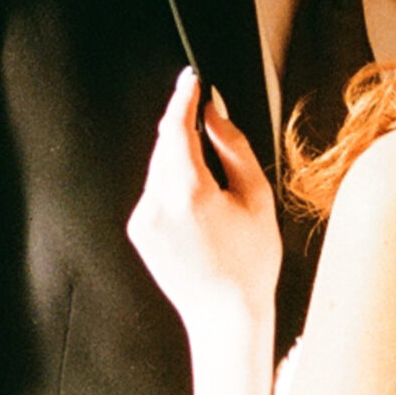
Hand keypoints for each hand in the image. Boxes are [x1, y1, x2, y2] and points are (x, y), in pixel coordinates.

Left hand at [127, 71, 280, 331]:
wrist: (225, 316)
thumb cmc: (250, 263)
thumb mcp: (256, 197)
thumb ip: (233, 147)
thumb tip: (212, 114)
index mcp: (189, 192)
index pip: (177, 128)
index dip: (184, 98)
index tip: (191, 78)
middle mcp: (157, 204)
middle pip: (164, 145)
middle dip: (184, 128)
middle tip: (210, 121)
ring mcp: (143, 219)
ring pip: (159, 167)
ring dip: (180, 158)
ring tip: (215, 186)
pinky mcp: (139, 231)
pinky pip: (155, 191)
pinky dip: (173, 184)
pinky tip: (201, 208)